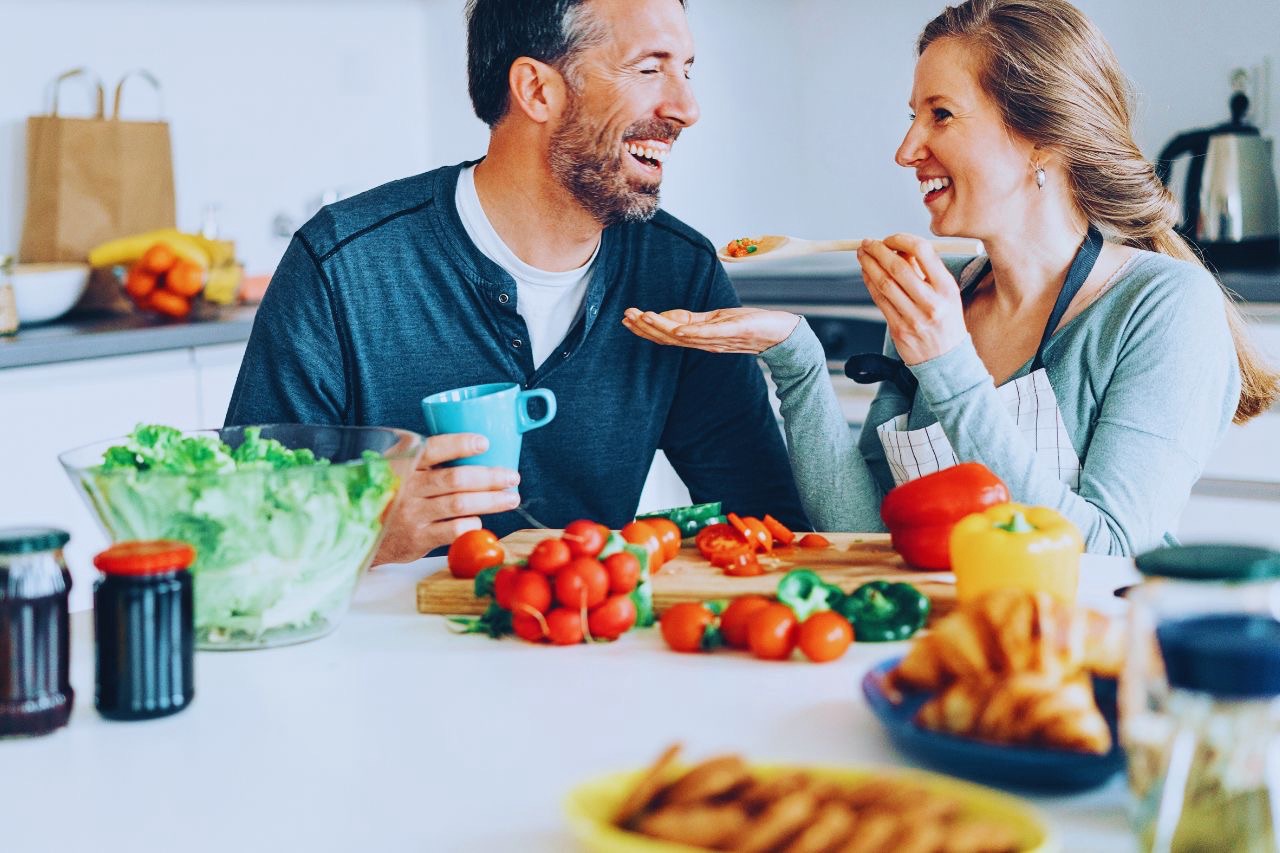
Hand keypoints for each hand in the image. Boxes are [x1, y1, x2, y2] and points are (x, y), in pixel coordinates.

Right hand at [371, 433, 520, 565]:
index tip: (485, 443)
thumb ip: (425, 458)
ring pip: (460, 504)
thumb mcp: (397, 468)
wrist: (360, 531)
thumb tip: (477, 448)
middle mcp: (407, 487)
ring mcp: (412, 514)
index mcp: (403, 463)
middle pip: (455, 479)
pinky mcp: (418, 538)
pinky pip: (454, 530)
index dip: (460, 444)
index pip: (434, 448)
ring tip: (511, 498)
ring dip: (491, 501)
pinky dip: (472, 524)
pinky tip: (481, 520)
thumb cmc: (390, 494)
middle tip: (512, 476)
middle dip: (490, 477)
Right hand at [622, 306, 800, 354]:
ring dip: (661, 328)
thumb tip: (673, 317)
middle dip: (646, 328)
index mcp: (700, 337)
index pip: (668, 333)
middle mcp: (705, 342)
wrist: (781, 335)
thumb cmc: (752, 326)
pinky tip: (677, 330)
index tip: (628, 317)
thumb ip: (696, 321)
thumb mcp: (720, 320)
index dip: (647, 327)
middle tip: (627, 317)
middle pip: (669, 338)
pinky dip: (691, 334)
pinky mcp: (731, 333)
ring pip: (683, 337)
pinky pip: (708, 335)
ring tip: (642, 317)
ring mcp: (716, 340)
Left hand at [857, 234, 967, 365]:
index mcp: (947, 288)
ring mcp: (914, 318)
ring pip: (884, 284)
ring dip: (869, 265)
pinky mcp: (899, 330)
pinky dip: (869, 283)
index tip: (889, 238)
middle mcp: (931, 302)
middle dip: (878, 251)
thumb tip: (899, 248)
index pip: (923, 252)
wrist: (946, 360)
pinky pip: (880, 300)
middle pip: (898, 268)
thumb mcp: (946, 294)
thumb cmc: (945, 321)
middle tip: (867, 243)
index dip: (901, 240)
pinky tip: (866, 273)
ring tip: (862, 254)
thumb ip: (925, 271)